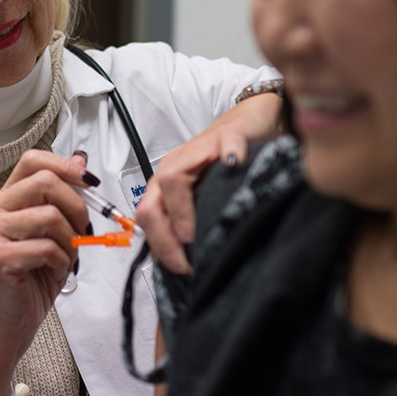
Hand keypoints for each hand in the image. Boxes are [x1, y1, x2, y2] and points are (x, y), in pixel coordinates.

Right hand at [0, 149, 89, 338]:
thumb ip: (63, 196)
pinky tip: (53, 270)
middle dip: (77, 207)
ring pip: (51, 216)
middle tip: (83, 231)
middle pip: (46, 182)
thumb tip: (79, 161)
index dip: (65, 166)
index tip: (89, 183)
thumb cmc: (32, 276)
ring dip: (70, 241)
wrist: (12, 319)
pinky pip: (48, 248)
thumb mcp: (55, 230)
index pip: (33, 161)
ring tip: (64, 257)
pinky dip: (62, 262)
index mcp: (6, 198)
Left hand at [136, 92, 281, 273]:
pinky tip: (235, 166)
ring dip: (181, 211)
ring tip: (196, 233)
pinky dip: (229, 155)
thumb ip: (187, 223)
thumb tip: (178, 263)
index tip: (178, 270)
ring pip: (173, 177)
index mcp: (164, 184)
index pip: (147, 218)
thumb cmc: (223, 166)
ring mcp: (198, 150)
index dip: (158, 247)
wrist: (250, 125)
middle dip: (164, 237)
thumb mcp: (203, 198)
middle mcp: (174, 166)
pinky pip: (226, 143)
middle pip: (151, 202)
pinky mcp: (229, 135)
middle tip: (187, 261)